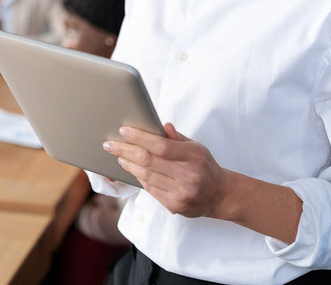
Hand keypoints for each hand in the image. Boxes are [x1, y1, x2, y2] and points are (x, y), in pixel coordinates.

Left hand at [103, 122, 227, 218]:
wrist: (220, 195)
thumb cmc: (204, 166)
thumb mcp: (196, 147)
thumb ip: (177, 138)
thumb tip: (161, 125)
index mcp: (194, 156)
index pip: (161, 145)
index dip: (139, 137)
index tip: (123, 131)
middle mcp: (188, 176)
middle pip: (149, 161)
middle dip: (125, 151)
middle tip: (109, 145)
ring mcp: (181, 193)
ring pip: (146, 176)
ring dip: (128, 165)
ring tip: (118, 156)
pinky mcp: (175, 206)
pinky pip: (150, 190)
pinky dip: (139, 178)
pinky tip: (132, 169)